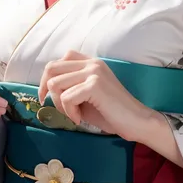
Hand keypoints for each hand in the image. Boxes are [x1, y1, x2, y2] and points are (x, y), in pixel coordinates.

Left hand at [38, 51, 156, 141]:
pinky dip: (69, 112)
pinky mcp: (95, 85)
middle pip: (51, 69)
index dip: (47, 79)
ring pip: (56, 84)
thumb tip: (46, 90)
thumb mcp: (86, 95)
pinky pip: (66, 98)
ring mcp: (93, 72)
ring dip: (60, 105)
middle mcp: (91, 63)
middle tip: (59, 109)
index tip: (46, 96)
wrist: (136, 121)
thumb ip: (69, 87)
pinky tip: (80, 119)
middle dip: (47, 91)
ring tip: (75, 115)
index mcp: (90, 63)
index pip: (58, 61)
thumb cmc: (111, 112)